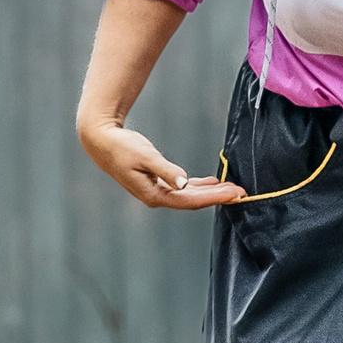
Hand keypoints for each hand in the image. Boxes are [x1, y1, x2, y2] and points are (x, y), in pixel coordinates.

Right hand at [79, 120, 245, 209]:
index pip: (191, 200)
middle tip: (241, 192)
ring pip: (189, 196)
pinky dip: (198, 186)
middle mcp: (157, 197)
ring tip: (231, 189)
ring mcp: (157, 191)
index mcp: (154, 195)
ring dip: (210, 192)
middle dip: (218, 197)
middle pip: (193, 201)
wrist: (100, 141)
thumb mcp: (144, 156)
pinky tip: (211, 182)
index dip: (215, 198)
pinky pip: (182, 189)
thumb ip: (165, 169)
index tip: (235, 193)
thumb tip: (183, 182)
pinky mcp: (156, 183)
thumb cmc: (121, 147)